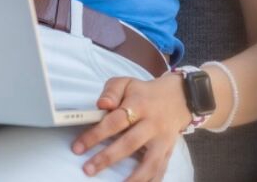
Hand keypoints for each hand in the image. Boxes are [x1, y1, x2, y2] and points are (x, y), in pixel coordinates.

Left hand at [70, 74, 193, 179]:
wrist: (178, 98)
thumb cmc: (143, 93)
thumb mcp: (126, 83)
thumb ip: (111, 91)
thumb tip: (101, 104)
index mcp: (139, 105)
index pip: (115, 121)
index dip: (95, 134)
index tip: (78, 147)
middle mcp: (152, 124)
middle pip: (129, 143)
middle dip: (107, 158)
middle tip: (88, 169)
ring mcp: (162, 141)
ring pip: (149, 162)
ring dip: (133, 178)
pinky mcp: (168, 152)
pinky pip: (160, 170)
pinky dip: (150, 181)